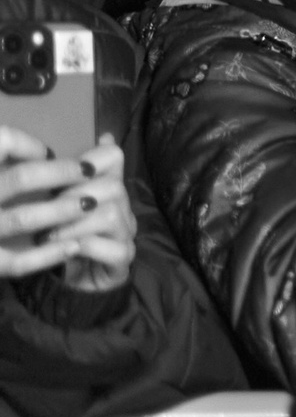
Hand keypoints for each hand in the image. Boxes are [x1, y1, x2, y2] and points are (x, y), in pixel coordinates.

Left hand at [0, 129, 133, 289]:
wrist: (78, 282)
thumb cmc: (67, 238)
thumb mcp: (66, 204)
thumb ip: (76, 176)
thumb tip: (104, 134)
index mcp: (108, 187)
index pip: (114, 156)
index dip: (91, 159)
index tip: (70, 174)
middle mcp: (124, 205)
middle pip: (112, 185)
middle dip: (74, 197)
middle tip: (47, 211)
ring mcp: (127, 232)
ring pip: (112, 214)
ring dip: (74, 224)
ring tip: (47, 236)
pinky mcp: (124, 258)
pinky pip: (111, 247)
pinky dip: (84, 247)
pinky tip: (63, 252)